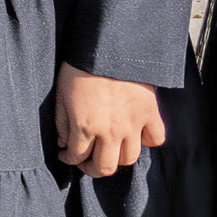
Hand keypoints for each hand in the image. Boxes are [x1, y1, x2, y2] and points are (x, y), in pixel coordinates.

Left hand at [54, 63, 164, 177]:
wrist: (108, 47)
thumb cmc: (79, 68)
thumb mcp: (61, 94)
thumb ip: (62, 122)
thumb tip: (64, 144)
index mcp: (85, 126)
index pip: (78, 156)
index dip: (69, 159)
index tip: (66, 156)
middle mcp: (111, 132)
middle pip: (106, 167)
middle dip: (92, 169)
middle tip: (86, 163)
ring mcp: (133, 126)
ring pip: (129, 159)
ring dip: (117, 159)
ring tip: (109, 150)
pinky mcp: (151, 115)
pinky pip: (155, 139)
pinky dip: (147, 142)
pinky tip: (137, 137)